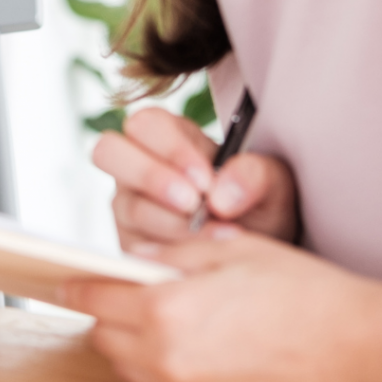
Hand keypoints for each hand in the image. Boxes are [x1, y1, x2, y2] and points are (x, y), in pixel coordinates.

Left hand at [59, 231, 371, 381]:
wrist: (355, 349)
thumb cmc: (299, 293)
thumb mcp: (228, 249)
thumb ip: (169, 255)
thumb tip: (132, 258)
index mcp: (165, 311)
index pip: (95, 299)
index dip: (76, 285)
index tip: (64, 278)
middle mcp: (167, 356)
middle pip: (103, 334)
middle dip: (100, 309)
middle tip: (111, 286)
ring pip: (124, 362)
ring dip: (122, 335)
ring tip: (143, 308)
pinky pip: (153, 380)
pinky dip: (147, 358)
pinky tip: (170, 333)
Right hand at [94, 107, 297, 247]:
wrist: (260, 251)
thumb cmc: (260, 206)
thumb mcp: (273, 185)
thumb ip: (255, 175)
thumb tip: (221, 196)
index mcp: (168, 135)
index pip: (145, 124)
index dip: (170, 149)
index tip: (205, 180)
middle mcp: (137, 165)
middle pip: (108, 151)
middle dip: (150, 177)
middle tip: (192, 204)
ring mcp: (128, 204)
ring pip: (126, 206)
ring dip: (172, 224)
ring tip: (215, 236)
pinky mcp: (128, 243)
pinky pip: (134, 247)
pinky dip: (170, 254)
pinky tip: (202, 258)